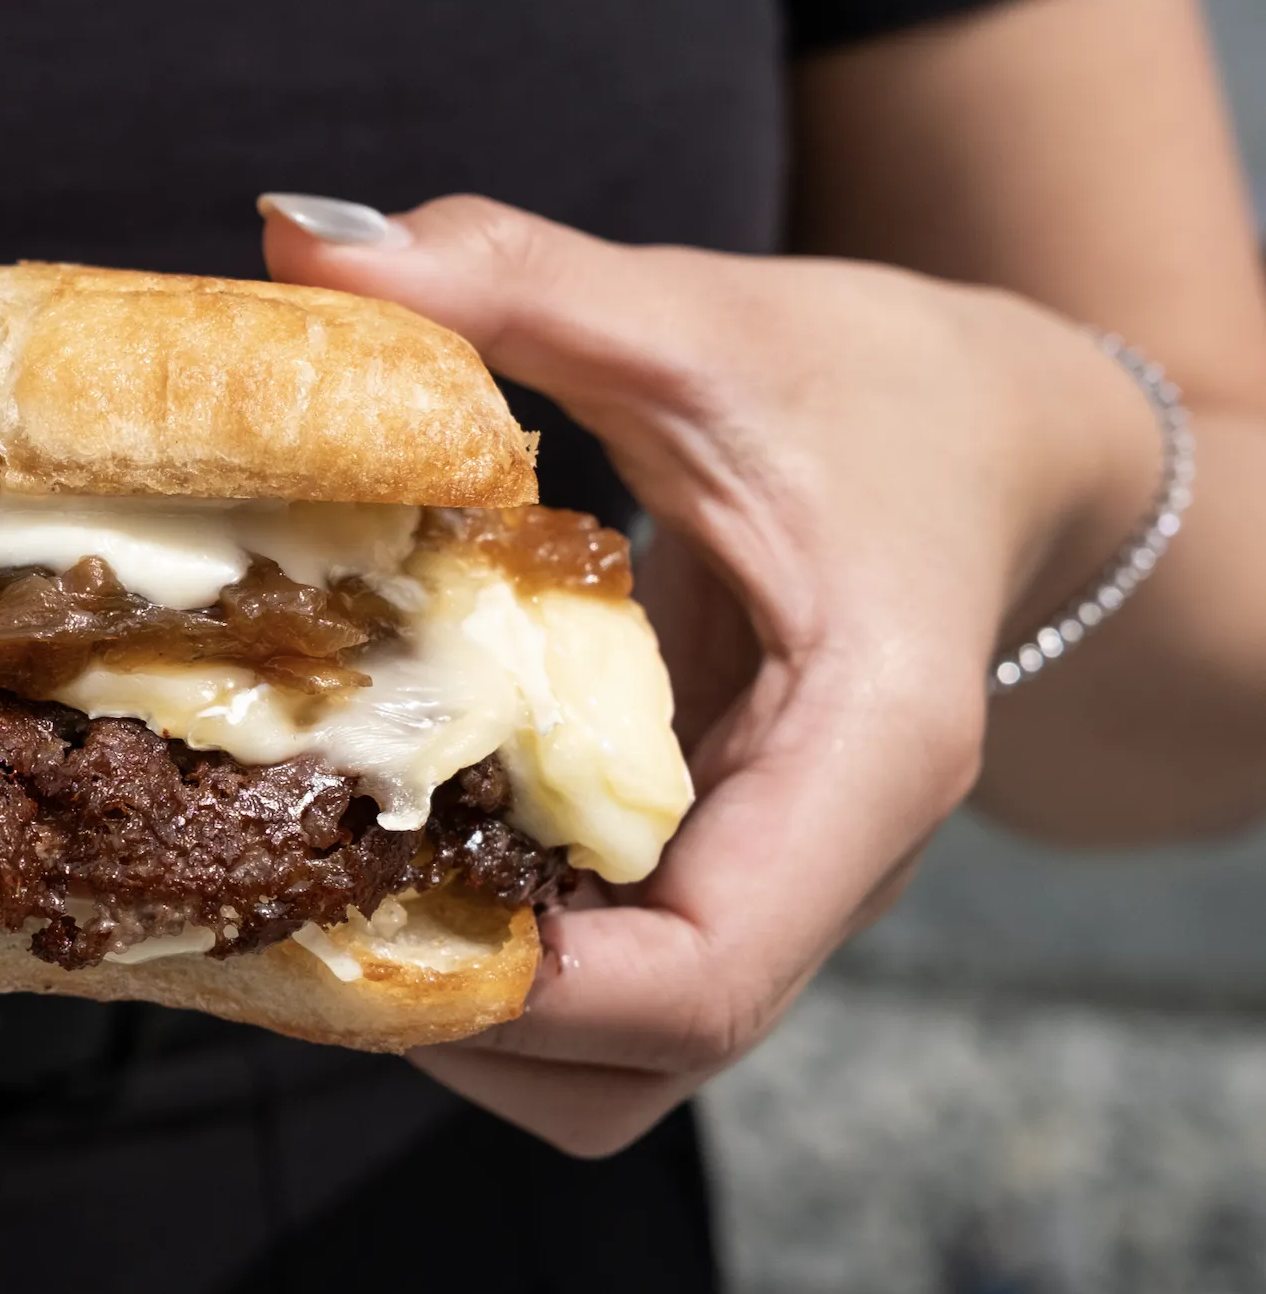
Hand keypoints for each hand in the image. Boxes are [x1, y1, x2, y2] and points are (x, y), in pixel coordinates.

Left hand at [262, 193, 1160, 1155]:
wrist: (1002, 444)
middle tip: (290, 902)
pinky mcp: (719, 872)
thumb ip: (517, 276)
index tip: (365, 927)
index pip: (711, 975)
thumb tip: (301, 231)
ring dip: (464, 1012)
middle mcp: (823, 862)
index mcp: (866, 753)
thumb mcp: (704, 319)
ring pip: (619, 1060)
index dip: (536, 996)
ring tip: (319, 884)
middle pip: (643, 1062)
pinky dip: (487, 956)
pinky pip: (604, 982)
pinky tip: (383, 849)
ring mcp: (771, 885)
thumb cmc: (882, 385)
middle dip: (459, 1021)